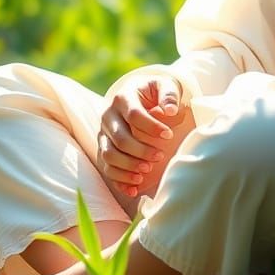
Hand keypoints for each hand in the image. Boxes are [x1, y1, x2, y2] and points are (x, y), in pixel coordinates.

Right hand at [98, 72, 194, 197]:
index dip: (151, 127)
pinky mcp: (103, 148)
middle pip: (120, 138)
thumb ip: (169, 94)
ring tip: (147, 171)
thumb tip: (170, 110)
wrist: (138, 96)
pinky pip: (106, 168)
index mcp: (123, 98)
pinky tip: (135, 189)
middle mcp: (108, 116)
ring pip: (109, 155)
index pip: (134, 115)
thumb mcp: (164, 85)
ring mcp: (103, 134)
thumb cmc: (154, 92)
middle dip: (140, 151)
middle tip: (160, 156)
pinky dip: (119, 180)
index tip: (169, 135)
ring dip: (128, 167)